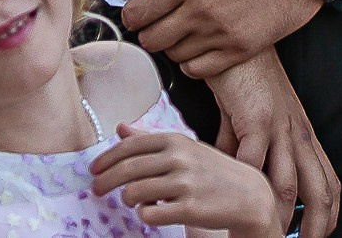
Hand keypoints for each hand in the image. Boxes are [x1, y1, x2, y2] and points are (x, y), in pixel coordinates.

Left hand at [90, 125, 284, 237]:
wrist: (249, 194)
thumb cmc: (211, 170)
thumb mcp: (184, 148)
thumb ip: (150, 139)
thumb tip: (120, 128)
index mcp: (174, 141)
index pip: (129, 147)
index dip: (106, 159)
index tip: (92, 169)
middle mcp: (178, 159)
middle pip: (127, 170)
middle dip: (105, 181)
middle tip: (95, 189)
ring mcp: (185, 183)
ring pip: (136, 192)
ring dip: (126, 199)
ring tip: (128, 201)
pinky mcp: (190, 208)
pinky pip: (152, 214)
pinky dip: (144, 214)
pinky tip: (147, 213)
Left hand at [122, 0, 320, 76]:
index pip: (139, 12)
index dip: (131, 15)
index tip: (136, 13)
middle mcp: (201, 11)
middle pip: (152, 39)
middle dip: (147, 32)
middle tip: (156, 23)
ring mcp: (222, 34)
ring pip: (174, 56)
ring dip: (171, 45)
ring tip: (181, 31)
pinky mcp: (240, 50)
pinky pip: (198, 70)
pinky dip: (191, 62)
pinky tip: (197, 46)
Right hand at [204, 52, 339, 237]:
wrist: (234, 38)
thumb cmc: (242, 73)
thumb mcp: (250, 114)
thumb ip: (243, 143)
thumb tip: (232, 168)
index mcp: (303, 133)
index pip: (329, 182)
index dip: (328, 214)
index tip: (316, 236)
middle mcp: (299, 133)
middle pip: (320, 190)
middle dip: (315, 226)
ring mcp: (281, 126)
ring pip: (290, 183)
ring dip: (280, 215)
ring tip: (269, 235)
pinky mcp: (256, 118)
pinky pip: (254, 162)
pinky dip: (247, 185)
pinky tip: (237, 200)